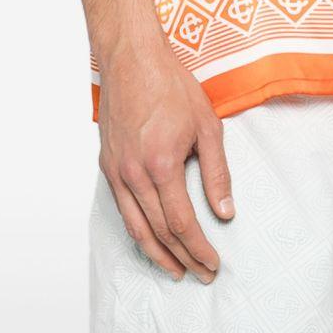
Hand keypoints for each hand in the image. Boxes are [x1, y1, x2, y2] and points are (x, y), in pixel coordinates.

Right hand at [97, 34, 234, 282]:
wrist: (131, 59)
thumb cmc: (171, 86)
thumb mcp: (206, 125)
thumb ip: (217, 172)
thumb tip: (226, 212)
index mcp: (162, 165)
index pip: (182, 224)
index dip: (199, 249)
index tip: (213, 264)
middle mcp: (134, 174)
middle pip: (159, 233)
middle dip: (183, 258)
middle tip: (202, 274)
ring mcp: (116, 171)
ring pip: (135, 228)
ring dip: (157, 255)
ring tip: (176, 270)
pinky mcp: (107, 165)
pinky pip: (122, 210)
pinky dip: (137, 232)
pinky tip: (151, 240)